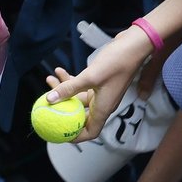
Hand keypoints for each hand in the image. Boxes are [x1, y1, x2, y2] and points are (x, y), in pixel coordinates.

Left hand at [45, 27, 153, 141]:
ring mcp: (101, 93)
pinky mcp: (99, 82)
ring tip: (49, 79)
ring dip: (63, 90)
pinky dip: (70, 81)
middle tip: (47, 107)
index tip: (59, 133)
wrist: (134, 44)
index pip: (90, 132)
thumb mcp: (90, 76)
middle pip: (79, 115)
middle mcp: (102, 104)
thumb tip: (49, 99)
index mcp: (103, 109)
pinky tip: (59, 71)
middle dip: (62, 110)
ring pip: (77, 97)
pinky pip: (81, 86)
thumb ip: (69, 88)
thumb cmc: (117, 62)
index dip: (75, 136)